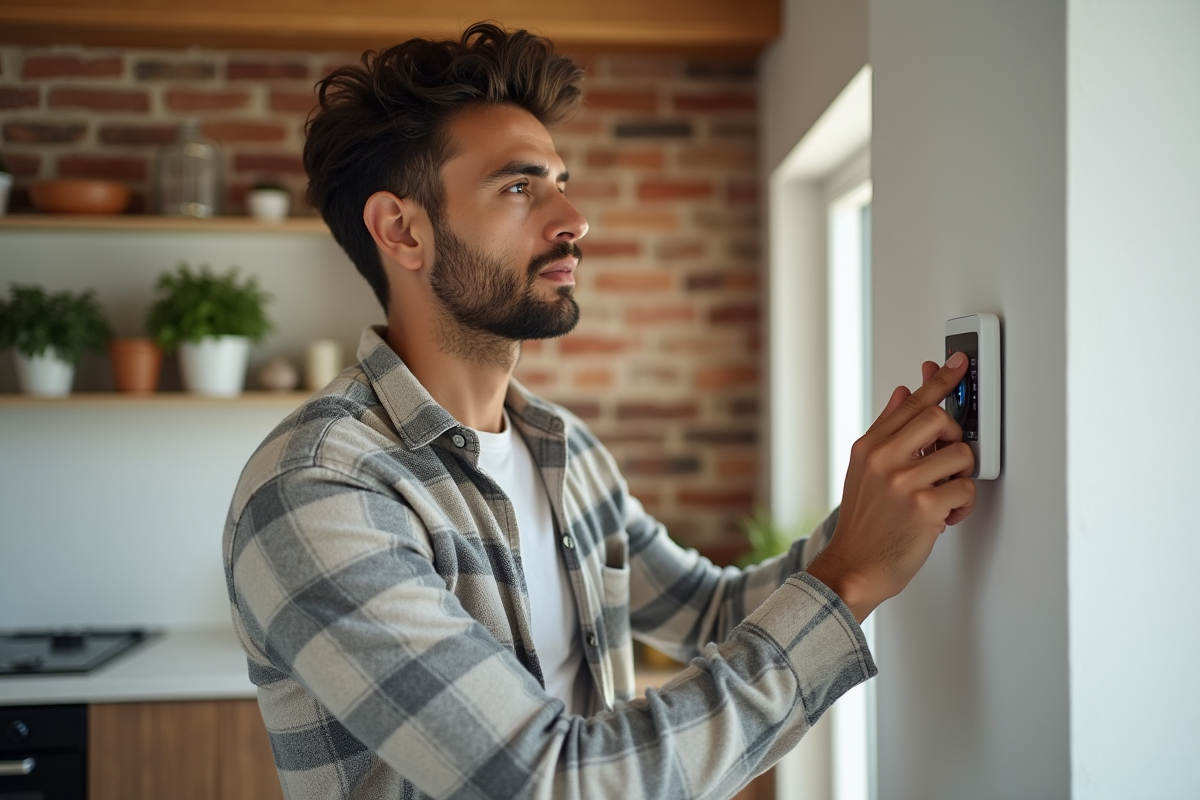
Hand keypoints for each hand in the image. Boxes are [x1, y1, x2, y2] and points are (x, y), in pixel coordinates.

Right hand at [806, 352, 975, 621]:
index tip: (957, 361)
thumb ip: (887, 431)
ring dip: (960, 479)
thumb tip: (903, 393)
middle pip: (940, 419)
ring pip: (961, 456)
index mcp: (870, 447)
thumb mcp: (864, 471)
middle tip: (945, 463)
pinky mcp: (923, 507)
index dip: (940, 379)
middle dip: (954, 440)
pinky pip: (966, 490)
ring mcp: (902, 481)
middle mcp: (883, 458)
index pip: (911, 402)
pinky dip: (962, 507)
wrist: (854, 568)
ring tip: (941, 497)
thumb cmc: (865, 525)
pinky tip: (943, 518)